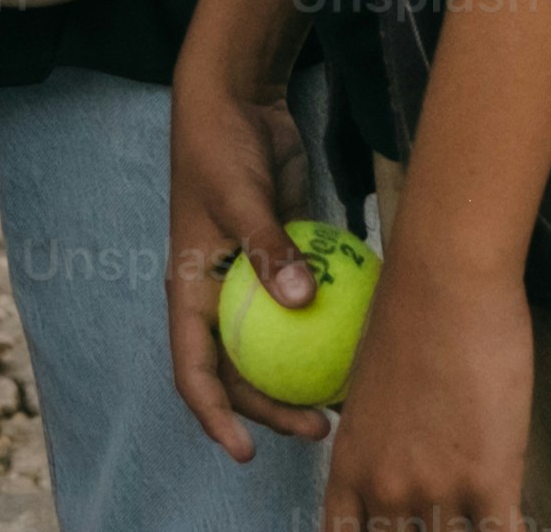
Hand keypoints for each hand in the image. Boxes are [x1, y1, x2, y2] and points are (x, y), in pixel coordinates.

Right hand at [167, 56, 330, 460]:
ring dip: (301, 379)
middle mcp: (218, 298)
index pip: (194, 371)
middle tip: (321, 427)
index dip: (215, 417)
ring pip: (272, 349)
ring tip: (343, 402)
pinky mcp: (281, 261)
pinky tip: (360, 347)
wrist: (235, 100)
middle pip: (239, 374)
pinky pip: (301, 309)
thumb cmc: (219, 148)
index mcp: (190, 292)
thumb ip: (268, 248)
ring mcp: (250, 282)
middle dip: (272, 411)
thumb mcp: (238, 197)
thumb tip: (300, 300)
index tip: (246, 450)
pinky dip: (323, 332)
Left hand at [320, 259, 528, 531]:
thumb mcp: (367, 390)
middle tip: (447, 513)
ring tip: (480, 510)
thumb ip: (376, 442)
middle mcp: (387, 489)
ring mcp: (438, 489)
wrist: (445, 279)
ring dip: (470, 527)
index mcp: (350, 466)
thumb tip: (392, 463)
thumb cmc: (406, 315)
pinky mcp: (491, 480)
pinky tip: (511, 518)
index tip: (394, 529)